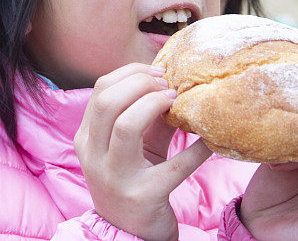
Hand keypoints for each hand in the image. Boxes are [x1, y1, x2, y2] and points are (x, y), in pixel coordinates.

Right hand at [74, 63, 211, 240]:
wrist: (130, 232)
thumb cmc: (133, 178)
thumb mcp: (134, 144)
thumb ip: (146, 114)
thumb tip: (171, 79)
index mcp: (87, 139)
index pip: (101, 90)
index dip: (131, 73)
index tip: (158, 72)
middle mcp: (94, 157)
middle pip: (108, 102)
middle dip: (142, 83)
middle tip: (168, 86)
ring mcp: (116, 178)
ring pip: (126, 125)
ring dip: (155, 104)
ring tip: (176, 101)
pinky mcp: (145, 196)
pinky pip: (176, 165)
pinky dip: (198, 148)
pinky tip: (210, 140)